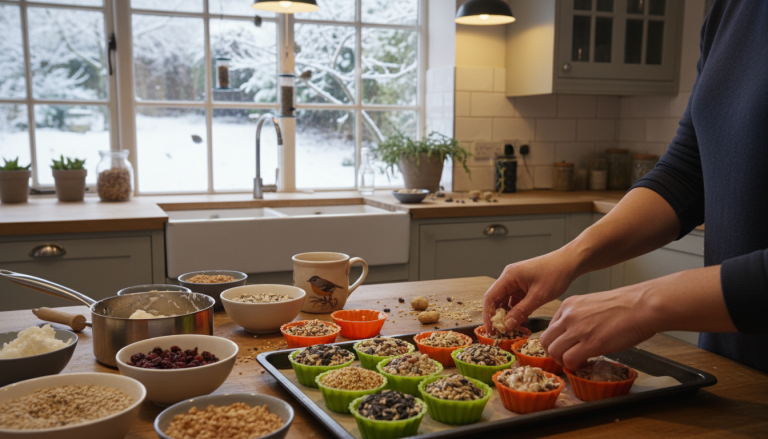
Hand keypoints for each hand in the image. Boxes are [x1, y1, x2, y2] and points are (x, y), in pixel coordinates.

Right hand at [482, 250, 577, 333]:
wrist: (569, 262)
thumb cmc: (555, 274)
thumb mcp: (538, 296)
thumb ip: (521, 311)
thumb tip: (507, 325)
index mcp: (509, 276)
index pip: (490, 297)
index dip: (488, 315)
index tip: (490, 330)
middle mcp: (509, 277)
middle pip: (496, 299)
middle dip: (496, 316)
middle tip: (499, 333)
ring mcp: (516, 281)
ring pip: (505, 301)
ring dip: (507, 314)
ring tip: (510, 330)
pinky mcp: (523, 285)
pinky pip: (515, 300)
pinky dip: (515, 310)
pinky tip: (520, 321)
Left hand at [539, 286, 656, 370]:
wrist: (642, 305)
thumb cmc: (625, 306)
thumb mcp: (593, 304)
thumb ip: (580, 317)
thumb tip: (576, 334)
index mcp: (569, 305)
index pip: (550, 327)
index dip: (557, 341)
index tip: (566, 347)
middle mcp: (569, 315)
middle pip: (546, 340)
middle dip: (554, 353)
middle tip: (567, 358)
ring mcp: (578, 329)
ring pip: (554, 352)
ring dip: (563, 361)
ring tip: (575, 363)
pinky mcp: (591, 343)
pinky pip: (570, 360)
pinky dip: (574, 366)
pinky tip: (584, 364)